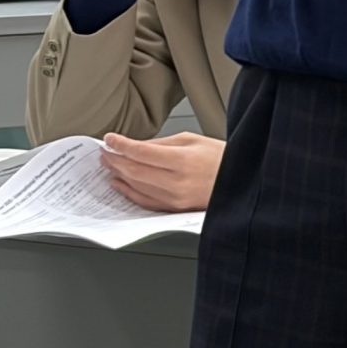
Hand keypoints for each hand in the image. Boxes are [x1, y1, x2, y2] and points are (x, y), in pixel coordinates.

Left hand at [99, 133, 222, 211]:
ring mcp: (175, 197)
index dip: (121, 145)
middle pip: (134, 170)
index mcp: (183, 160)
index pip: (141, 152)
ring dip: (118, 174)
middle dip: (115, 159)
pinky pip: (144, 200)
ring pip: (136, 186)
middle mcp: (177, 181)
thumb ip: (163, 144)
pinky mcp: (175, 208)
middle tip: (105, 152)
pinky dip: (128, 191)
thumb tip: (136, 147)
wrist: (241, 182)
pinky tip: (120, 183)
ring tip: (110, 164)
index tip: (110, 139)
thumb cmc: (222, 159)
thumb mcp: (194, 140)